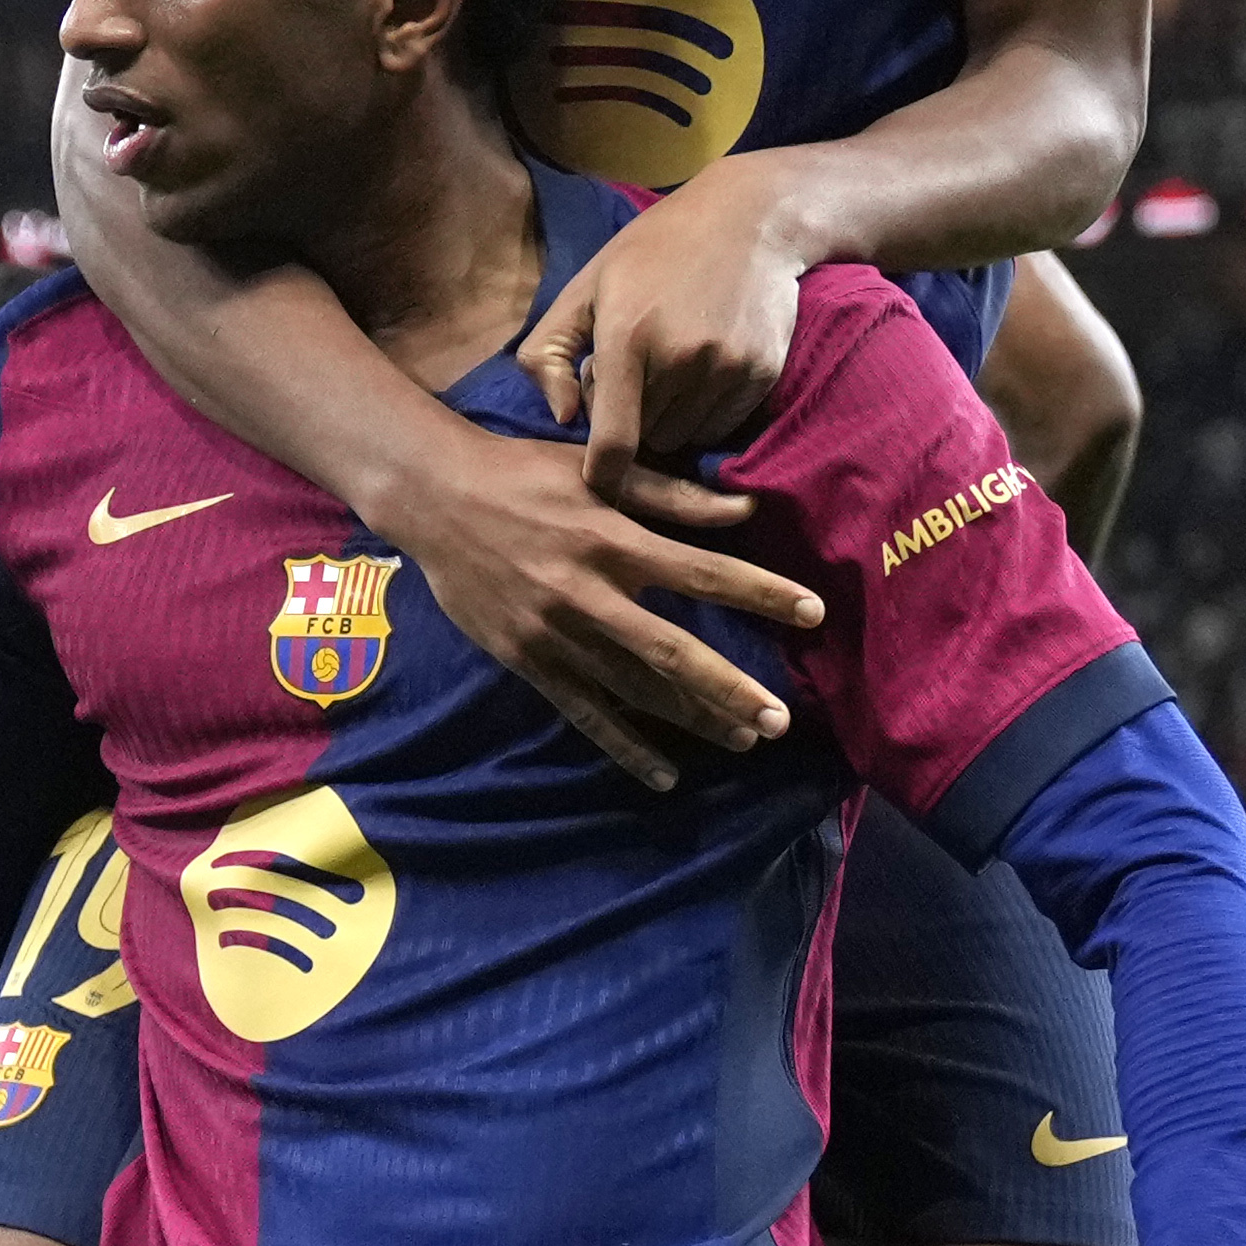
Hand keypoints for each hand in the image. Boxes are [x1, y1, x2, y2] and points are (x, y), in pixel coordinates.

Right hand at [372, 424, 819, 791]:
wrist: (433, 498)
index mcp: (612, 539)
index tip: (812, 612)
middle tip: (780, 719)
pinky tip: (664, 774)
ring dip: (691, 719)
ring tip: (743, 739)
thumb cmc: (524, 474)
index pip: (703, 572)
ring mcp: (554, 633)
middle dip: (729, 688)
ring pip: (634, 689)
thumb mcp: (597, 471)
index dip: (761, 593)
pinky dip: (625, 746)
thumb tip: (744, 508)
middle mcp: (587, 593)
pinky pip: (584, 713)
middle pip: (672, 650)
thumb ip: (672, 494)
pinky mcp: (527, 661)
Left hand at [520, 159, 809, 482]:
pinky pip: (722, 427)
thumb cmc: (651, 252)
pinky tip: (704, 364)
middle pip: (647, 441)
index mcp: (626, 339)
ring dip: (671, 416)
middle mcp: (680, 360)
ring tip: (671, 363)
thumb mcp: (584, 286)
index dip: (602, 476)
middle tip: (638, 370)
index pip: (613, 444)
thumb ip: (546, 352)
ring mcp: (726, 369)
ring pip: (685, 438)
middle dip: (635, 418)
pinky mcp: (761, 374)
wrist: (748, 219)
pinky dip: (706, 411)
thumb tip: (561, 417)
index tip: (598, 479)